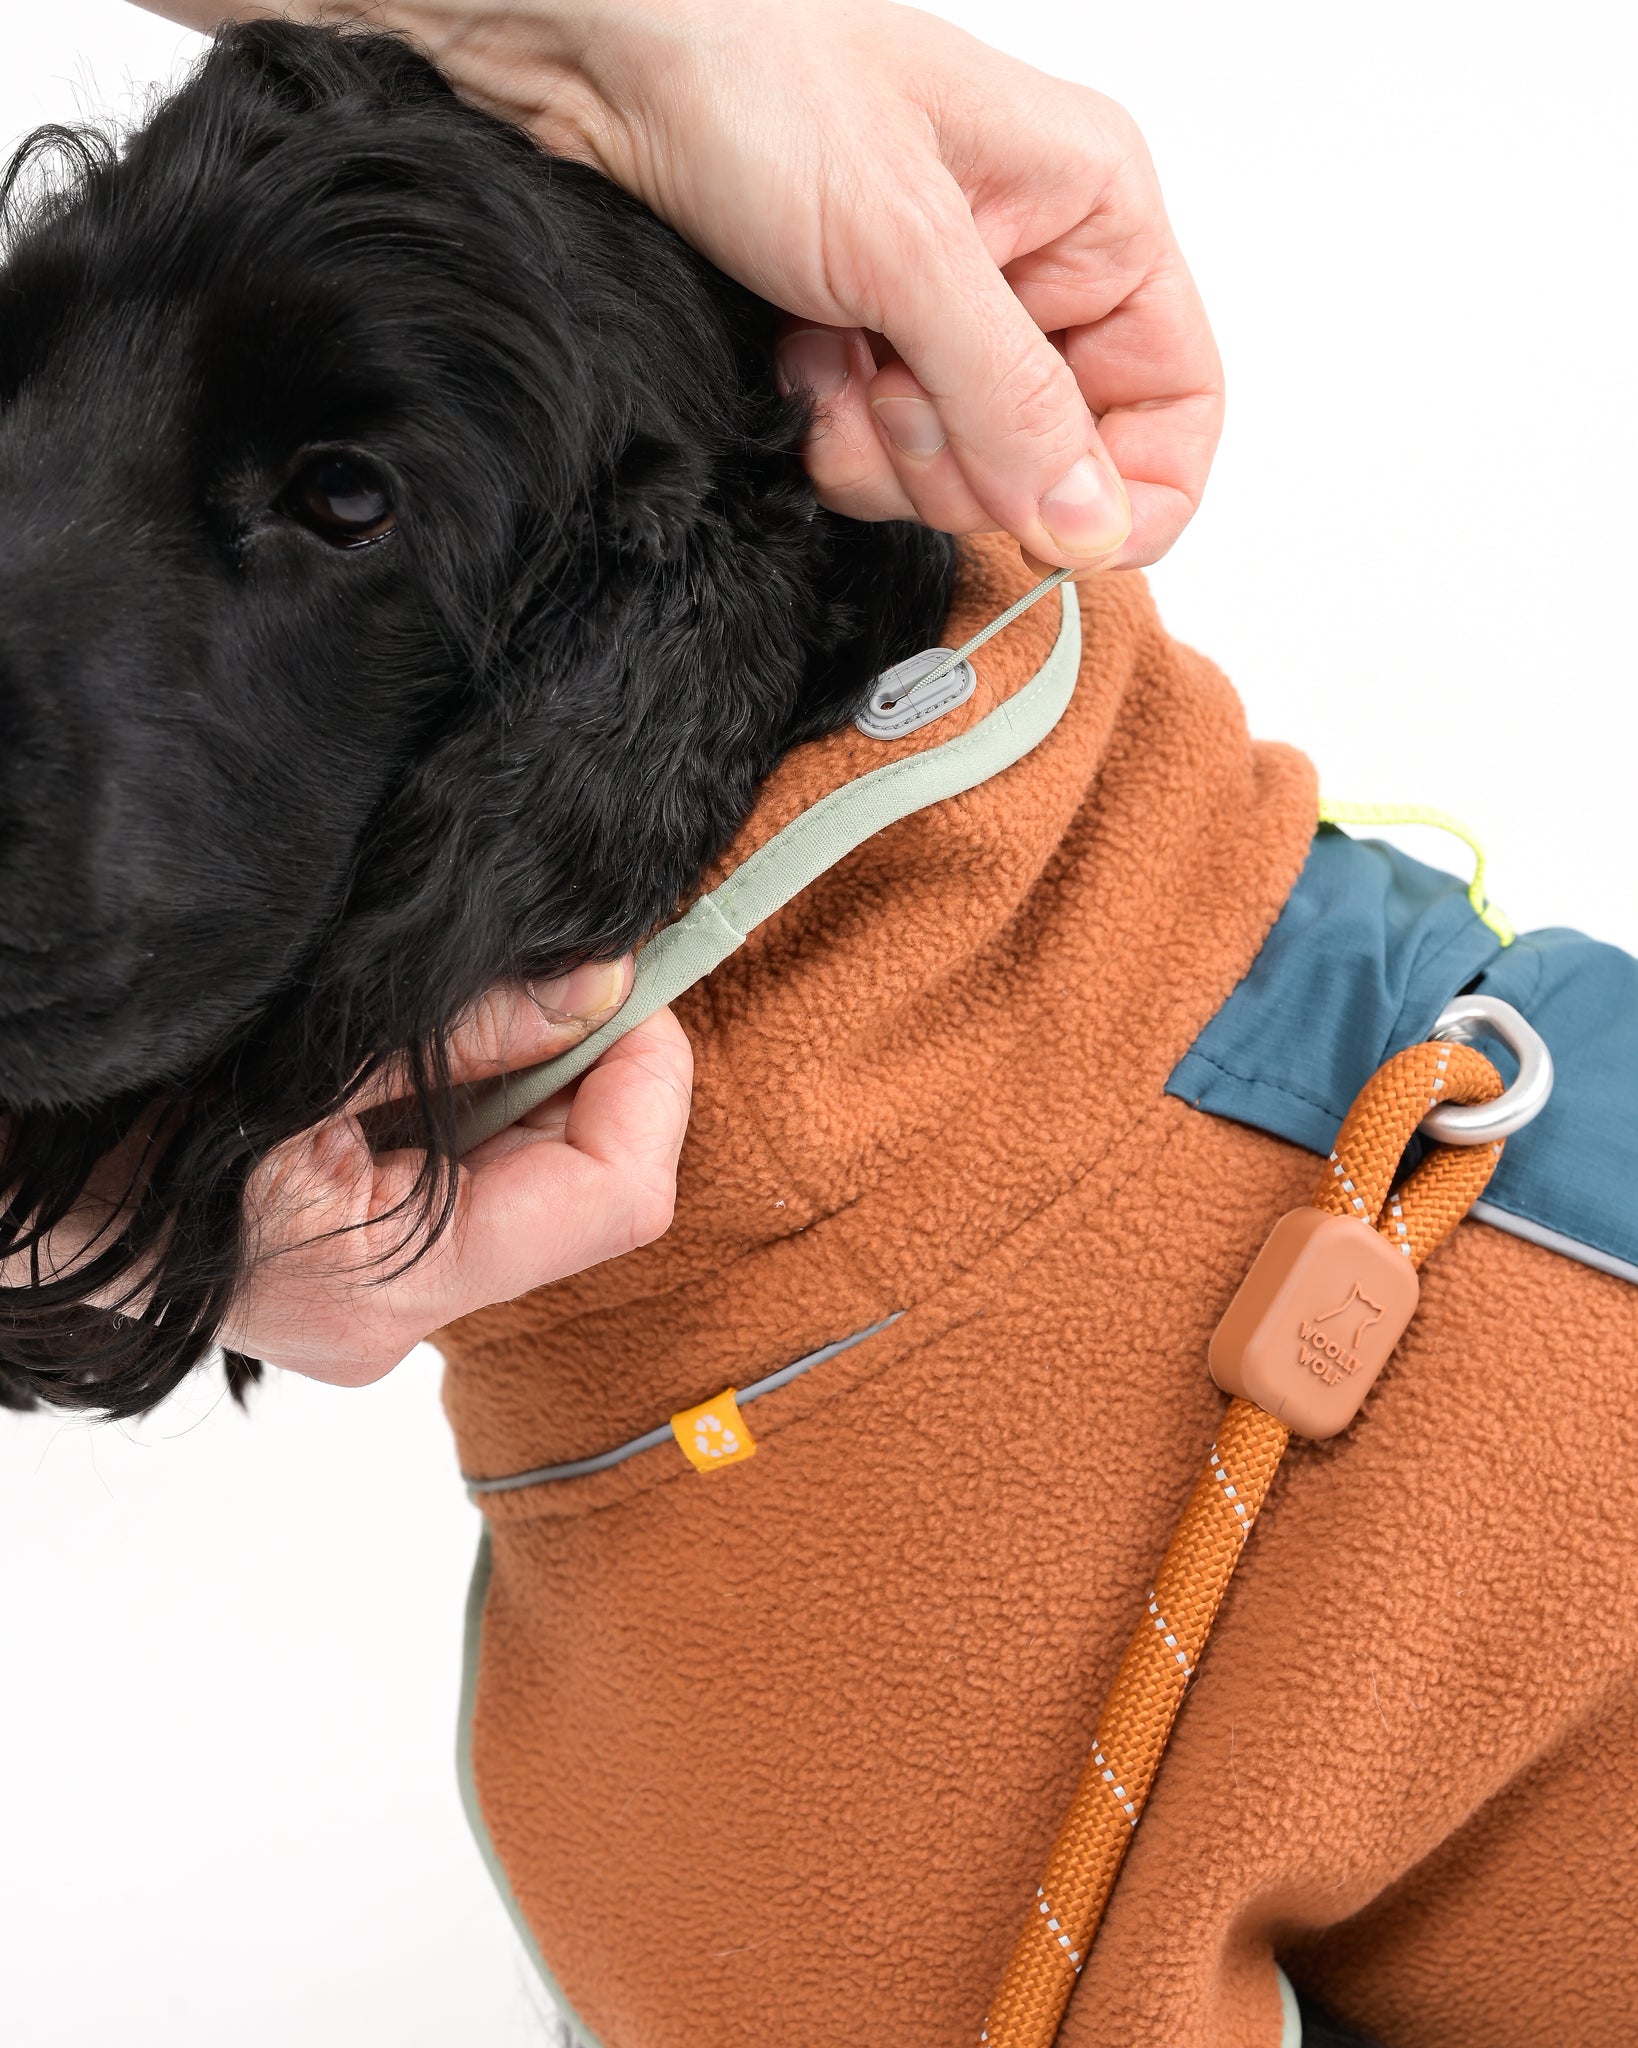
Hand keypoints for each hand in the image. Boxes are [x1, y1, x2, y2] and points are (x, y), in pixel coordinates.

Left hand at [135, 0, 1221, 570]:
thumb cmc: (758, 75)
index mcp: (1096, 216)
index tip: (1056, 535)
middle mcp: (1033, 270)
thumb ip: (1009, 399)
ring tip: (833, 354)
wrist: (598, 54)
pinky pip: (882, 459)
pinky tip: (799, 364)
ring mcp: (942, 315)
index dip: (1131, 492)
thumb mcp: (907, 248)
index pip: (1175, 403)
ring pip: (963, 474)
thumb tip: (1091, 524)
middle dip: (966, 456)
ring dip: (887, 446)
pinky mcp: (865, 345)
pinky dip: (834, 436)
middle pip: (1057, 462)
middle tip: (895, 387)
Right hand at [224, 960, 691, 1383]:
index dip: (651, 1083)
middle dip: (596, 1071)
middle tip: (570, 968)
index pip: (616, 1198)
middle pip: (582, 1192)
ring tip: (487, 999)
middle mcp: (395, 1322)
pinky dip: (478, 1111)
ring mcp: (374, 1310)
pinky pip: (468, 1191)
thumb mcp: (307, 1051)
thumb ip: (469, 1028)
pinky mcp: (357, 1280)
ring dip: (534, 1083)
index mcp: (391, 1286)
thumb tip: (603, 985)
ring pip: (529, 1188)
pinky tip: (436, 1049)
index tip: (635, 985)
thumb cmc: (131, 1115)